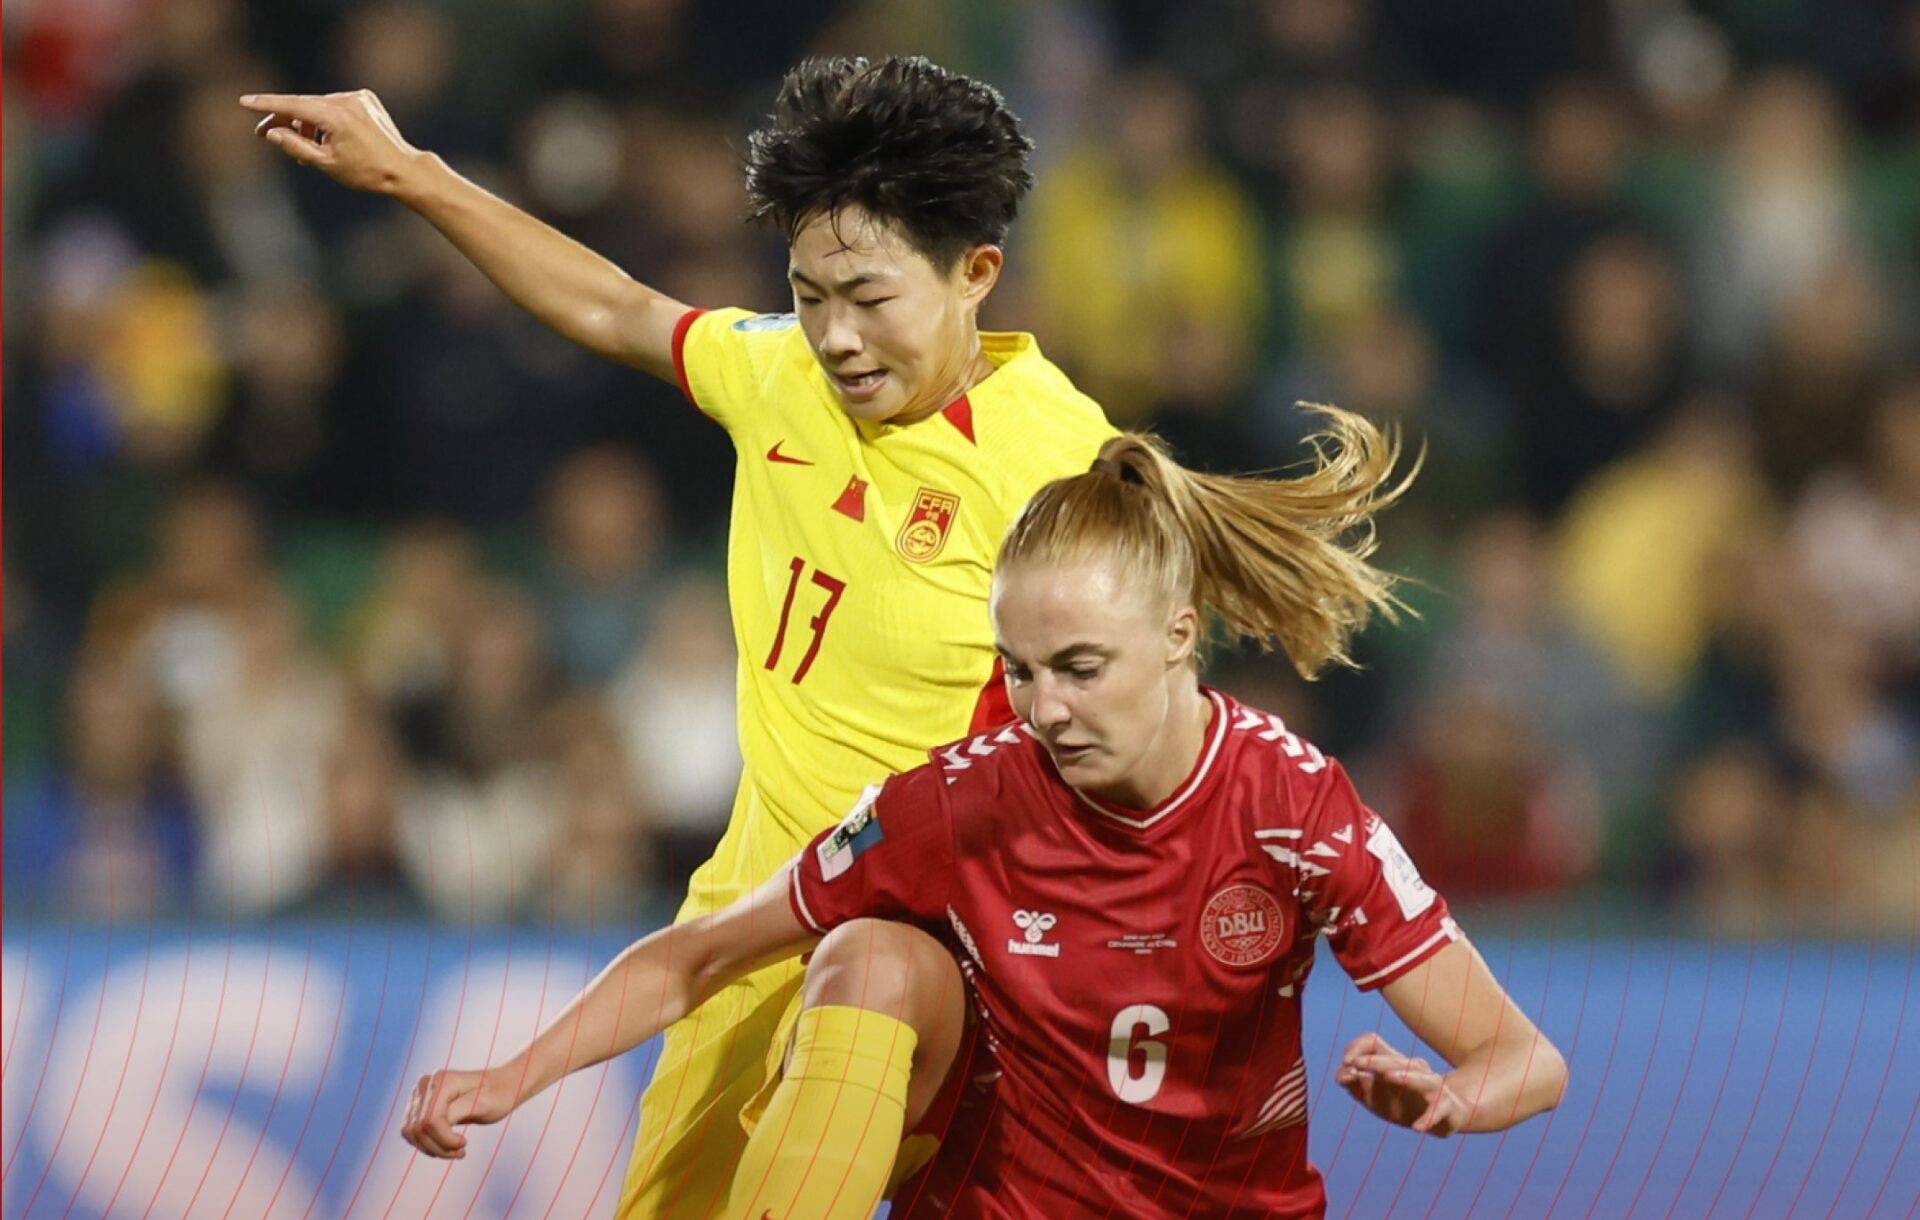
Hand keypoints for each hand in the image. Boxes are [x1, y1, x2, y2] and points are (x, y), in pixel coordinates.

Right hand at [239, 89, 424, 195]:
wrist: (403, 170)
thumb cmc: (366, 172)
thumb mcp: (325, 164)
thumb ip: (295, 146)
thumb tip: (271, 132)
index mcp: (336, 116)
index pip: (292, 106)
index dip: (266, 104)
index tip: (244, 101)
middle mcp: (347, 101)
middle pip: (304, 105)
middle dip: (282, 118)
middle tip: (261, 132)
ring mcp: (358, 97)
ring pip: (319, 106)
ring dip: (306, 122)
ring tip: (301, 147)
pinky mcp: (366, 99)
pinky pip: (335, 105)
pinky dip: (325, 118)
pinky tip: (324, 139)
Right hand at [400, 1065, 520, 1157]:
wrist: (501, 1087)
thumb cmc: (497, 1095)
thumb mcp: (484, 1105)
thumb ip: (456, 1112)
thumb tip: (429, 1122)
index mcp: (443, 1080)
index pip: (430, 1121)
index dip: (445, 1139)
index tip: (465, 1144)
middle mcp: (426, 1084)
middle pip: (417, 1128)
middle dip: (438, 1147)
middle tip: (461, 1151)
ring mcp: (419, 1094)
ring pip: (411, 1132)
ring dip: (432, 1148)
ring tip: (456, 1150)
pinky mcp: (417, 1106)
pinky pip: (411, 1132)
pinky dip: (427, 1144)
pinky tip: (446, 1146)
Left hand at [1334, 1031, 1471, 1136]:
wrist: (1447, 1117)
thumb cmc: (1405, 1104)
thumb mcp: (1374, 1097)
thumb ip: (1354, 1085)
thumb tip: (1341, 1075)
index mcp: (1394, 1063)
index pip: (1374, 1042)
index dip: (1358, 1047)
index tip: (1346, 1062)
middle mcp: (1415, 1069)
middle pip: (1395, 1059)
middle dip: (1375, 1061)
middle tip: (1356, 1064)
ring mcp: (1434, 1086)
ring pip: (1422, 1077)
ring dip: (1405, 1076)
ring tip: (1388, 1077)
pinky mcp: (1448, 1106)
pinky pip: (1440, 1109)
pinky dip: (1429, 1118)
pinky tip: (1417, 1128)